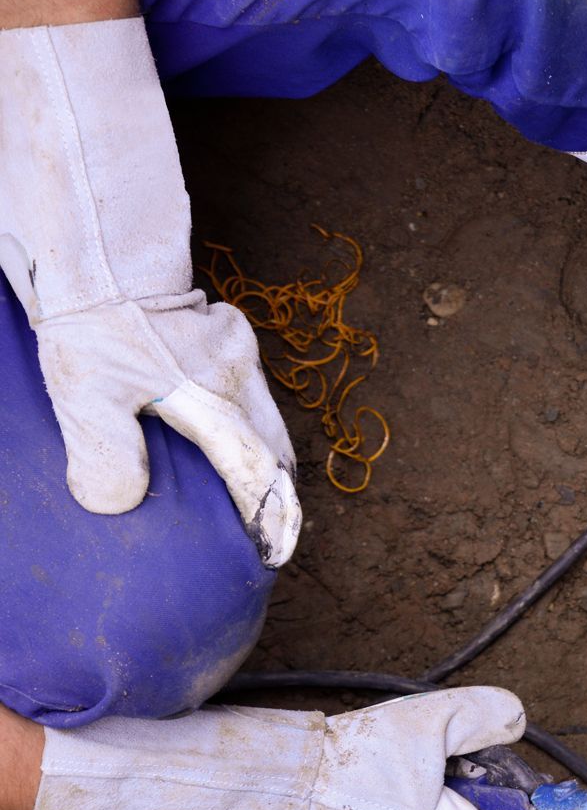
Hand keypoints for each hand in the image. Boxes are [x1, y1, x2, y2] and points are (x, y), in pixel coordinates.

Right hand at [23, 689, 535, 809]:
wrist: (276, 789)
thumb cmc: (353, 764)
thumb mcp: (434, 722)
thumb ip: (488, 715)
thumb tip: (516, 720)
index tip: (510, 784)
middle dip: (479, 797)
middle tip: (456, 759)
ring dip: (442, 799)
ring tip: (412, 761)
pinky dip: (408, 806)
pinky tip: (384, 774)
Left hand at [31, 289, 300, 565]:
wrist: (100, 257)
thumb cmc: (92, 328)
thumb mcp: (84, 393)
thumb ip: (103, 451)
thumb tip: (115, 506)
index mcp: (216, 400)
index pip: (257, 473)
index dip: (269, 517)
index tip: (273, 551)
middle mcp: (241, 380)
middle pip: (278, 450)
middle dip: (280, 495)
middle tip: (271, 532)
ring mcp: (241, 356)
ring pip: (271, 422)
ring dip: (270, 463)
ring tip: (255, 497)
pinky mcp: (231, 339)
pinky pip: (255, 396)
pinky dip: (254, 430)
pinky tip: (230, 440)